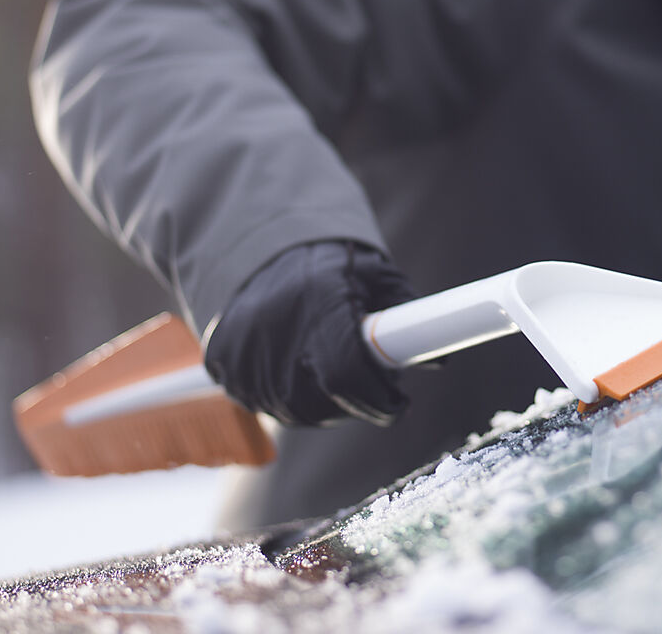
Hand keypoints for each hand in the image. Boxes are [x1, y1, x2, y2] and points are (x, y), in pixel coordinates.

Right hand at [203, 240, 413, 425]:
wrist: (262, 252)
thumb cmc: (333, 268)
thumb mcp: (378, 276)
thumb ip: (410, 314)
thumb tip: (440, 362)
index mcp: (318, 301)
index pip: (348, 373)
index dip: (380, 399)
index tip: (399, 402)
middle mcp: (274, 328)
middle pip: (324, 401)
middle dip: (357, 401)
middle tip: (371, 384)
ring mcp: (242, 351)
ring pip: (295, 411)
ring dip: (323, 404)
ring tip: (332, 368)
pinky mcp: (221, 365)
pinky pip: (263, 404)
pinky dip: (287, 397)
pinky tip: (297, 368)